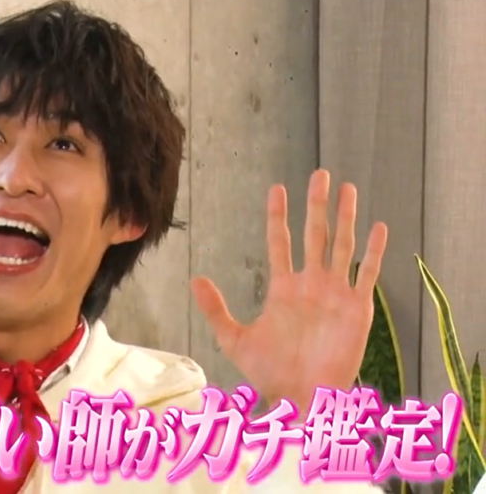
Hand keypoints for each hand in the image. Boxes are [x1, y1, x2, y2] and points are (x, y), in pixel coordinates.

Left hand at [190, 169, 388, 412]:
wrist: (299, 397)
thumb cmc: (269, 372)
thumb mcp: (234, 339)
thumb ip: (216, 309)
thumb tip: (195, 279)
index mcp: (283, 287)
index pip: (280, 241)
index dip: (279, 215)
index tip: (277, 188)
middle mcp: (310, 284)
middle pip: (315, 235)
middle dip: (316, 206)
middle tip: (319, 175)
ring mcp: (334, 294)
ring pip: (342, 246)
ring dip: (346, 218)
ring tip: (348, 189)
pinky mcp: (356, 309)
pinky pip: (366, 275)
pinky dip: (373, 252)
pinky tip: (378, 228)